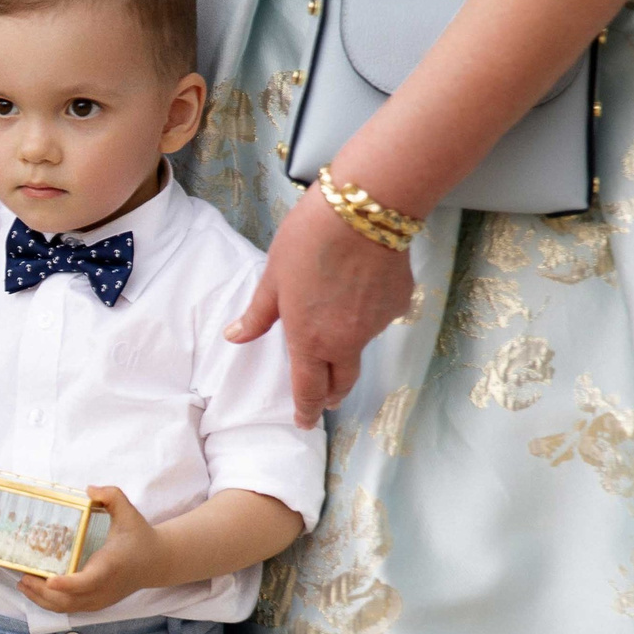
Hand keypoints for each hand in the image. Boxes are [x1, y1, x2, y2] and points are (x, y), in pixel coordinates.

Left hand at [17, 486, 163, 615]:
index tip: (50, 581)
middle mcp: (104, 588)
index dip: (68, 584)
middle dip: (43, 592)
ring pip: (66, 608)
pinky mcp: (95, 604)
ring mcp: (99, 599)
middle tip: (23, 576)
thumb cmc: (139, 536)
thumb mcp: (129, 512)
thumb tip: (89, 489)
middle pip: (70, 600)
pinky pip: (69, 608)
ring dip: (42, 599)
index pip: (88, 581)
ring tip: (22, 583)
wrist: (156, 562)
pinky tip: (35, 590)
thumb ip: (112, 496)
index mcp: (110, 566)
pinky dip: (50, 603)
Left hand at [225, 182, 419, 428]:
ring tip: (337, 309)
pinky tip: (361, 284)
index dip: (306, 410)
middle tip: (325, 395)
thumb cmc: (308, 241)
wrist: (364, 211)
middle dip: (331, 393)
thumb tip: (234, 337)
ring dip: (348, 342)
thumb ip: (258, 315)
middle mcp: (347, 342)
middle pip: (342, 381)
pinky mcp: (399, 304)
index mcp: (310, 341)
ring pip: (361, 345)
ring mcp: (377, 325)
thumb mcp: (273, 278)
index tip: (304, 422)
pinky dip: (369, 312)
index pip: (308, 391)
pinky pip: (381, 317)